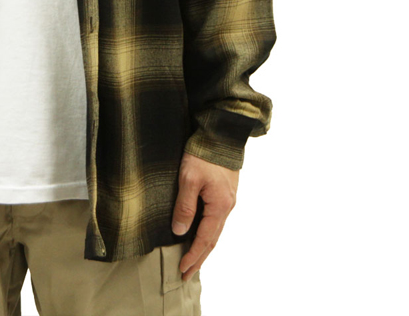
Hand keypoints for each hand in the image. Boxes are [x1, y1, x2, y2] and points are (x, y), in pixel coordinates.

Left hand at [170, 152, 237, 281]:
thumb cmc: (204, 154)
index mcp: (220, 206)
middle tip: (187, 275)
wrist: (221, 133)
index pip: (205, 239)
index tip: (182, 269)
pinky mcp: (225, 193)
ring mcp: (228, 200)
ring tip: (193, 261)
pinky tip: (201, 236)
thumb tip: (180, 231)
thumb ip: (185, 206)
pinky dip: (207, 233)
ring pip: (215, 231)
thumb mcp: (189, 179)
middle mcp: (227, 207)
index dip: (193, 255)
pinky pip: (216, 221)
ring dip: (203, 247)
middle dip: (199, 258)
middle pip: (212, 239)